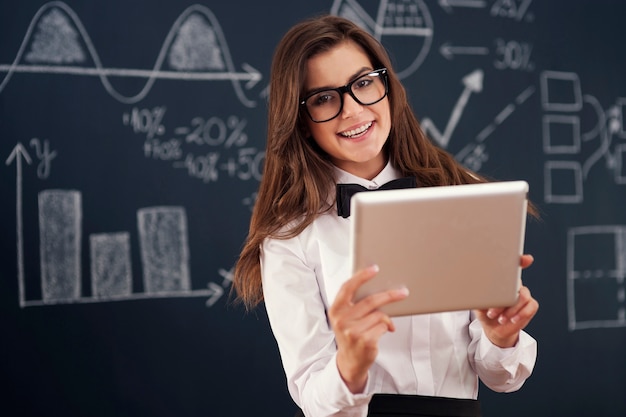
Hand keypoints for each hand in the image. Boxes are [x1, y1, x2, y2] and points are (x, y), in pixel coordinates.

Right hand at [327, 265, 408, 392]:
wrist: (349, 361)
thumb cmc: (350, 334)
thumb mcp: (345, 318)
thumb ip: (354, 303)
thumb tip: (377, 288)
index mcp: (335, 310)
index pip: (347, 288)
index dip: (361, 276)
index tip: (374, 269)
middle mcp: (342, 320)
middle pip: (370, 301)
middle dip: (389, 295)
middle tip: (402, 293)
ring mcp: (353, 331)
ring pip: (379, 314)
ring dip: (385, 318)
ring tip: (384, 323)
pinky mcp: (365, 341)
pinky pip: (383, 326)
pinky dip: (387, 327)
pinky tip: (383, 331)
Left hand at [474, 254, 538, 347]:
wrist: (492, 327)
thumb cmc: (484, 311)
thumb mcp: (477, 302)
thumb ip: (479, 295)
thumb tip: (475, 289)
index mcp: (501, 280)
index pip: (511, 267)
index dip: (520, 260)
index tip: (527, 259)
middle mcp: (514, 285)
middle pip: (516, 284)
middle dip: (505, 297)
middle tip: (492, 309)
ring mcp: (524, 294)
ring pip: (523, 297)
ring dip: (510, 309)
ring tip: (498, 318)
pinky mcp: (530, 306)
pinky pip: (530, 307)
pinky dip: (520, 314)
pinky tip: (511, 320)